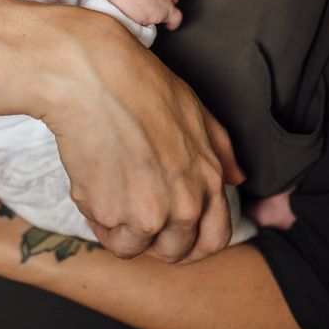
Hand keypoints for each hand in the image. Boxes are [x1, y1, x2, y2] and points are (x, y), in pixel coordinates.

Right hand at [42, 8, 244, 261]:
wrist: (92, 77)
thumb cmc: (141, 85)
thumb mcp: (196, 111)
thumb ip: (220, 151)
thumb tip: (236, 178)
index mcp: (209, 180)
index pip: (213, 239)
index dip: (192, 241)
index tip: (171, 232)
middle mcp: (184, 205)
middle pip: (172, 251)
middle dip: (153, 236)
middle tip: (132, 208)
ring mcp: (146, 214)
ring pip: (133, 247)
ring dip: (119, 226)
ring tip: (109, 187)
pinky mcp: (108, 214)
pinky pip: (102, 230)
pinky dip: (94, 214)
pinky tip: (92, 179)